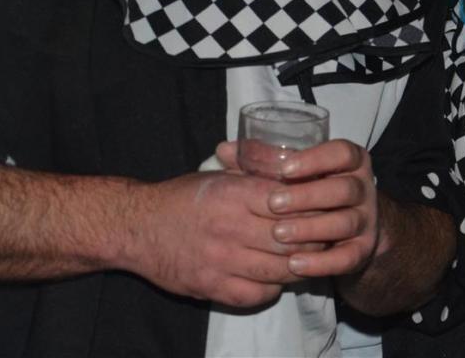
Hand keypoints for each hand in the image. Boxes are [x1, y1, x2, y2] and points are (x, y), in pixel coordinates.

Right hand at [116, 170, 307, 308]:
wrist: (138, 227)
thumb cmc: (182, 197)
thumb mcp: (218, 175)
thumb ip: (255, 174)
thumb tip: (296, 169)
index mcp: (234, 194)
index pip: (289, 202)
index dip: (312, 206)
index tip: (325, 206)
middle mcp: (230, 228)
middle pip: (291, 239)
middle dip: (314, 238)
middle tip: (326, 236)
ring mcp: (222, 261)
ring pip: (279, 270)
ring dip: (299, 266)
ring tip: (308, 259)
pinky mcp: (212, 287)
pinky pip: (257, 294)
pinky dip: (273, 288)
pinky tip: (277, 278)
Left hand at [218, 138, 380, 279]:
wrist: (348, 229)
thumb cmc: (311, 190)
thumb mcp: (296, 171)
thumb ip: (264, 160)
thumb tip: (224, 150)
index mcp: (350, 162)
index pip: (342, 153)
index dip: (316, 159)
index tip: (285, 168)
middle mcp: (363, 188)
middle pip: (344, 189)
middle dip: (308, 196)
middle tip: (273, 204)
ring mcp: (366, 220)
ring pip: (346, 223)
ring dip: (312, 229)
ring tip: (278, 234)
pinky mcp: (362, 250)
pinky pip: (347, 258)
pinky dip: (322, 263)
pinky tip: (294, 264)